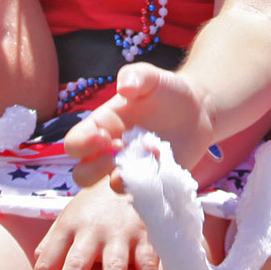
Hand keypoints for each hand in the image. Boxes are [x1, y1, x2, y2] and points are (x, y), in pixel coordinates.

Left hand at [30, 182, 162, 269]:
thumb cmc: (95, 202)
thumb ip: (52, 240)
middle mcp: (93, 231)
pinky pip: (148, 263)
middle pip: (77, 265)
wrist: (131, 168)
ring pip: (114, 267)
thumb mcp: (70, 215)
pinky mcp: (146, 236)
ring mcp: (121, 234)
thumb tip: (37, 263)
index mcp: (69, 227)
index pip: (47, 260)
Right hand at [65, 64, 215, 188]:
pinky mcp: (153, 181)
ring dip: (128, 177)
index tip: (105, 136)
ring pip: (113, 187)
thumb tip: (124, 87)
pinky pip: (144, 194)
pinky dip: (153, 184)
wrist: (196, 109)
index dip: (82, 145)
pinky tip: (168, 165)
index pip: (74, 144)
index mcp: (102, 125)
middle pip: (82, 175)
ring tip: (151, 156)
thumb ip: (136, 75)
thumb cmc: (165, 90)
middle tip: (120, 150)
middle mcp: (110, 152)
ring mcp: (131, 169)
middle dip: (95, 169)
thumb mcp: (150, 77)